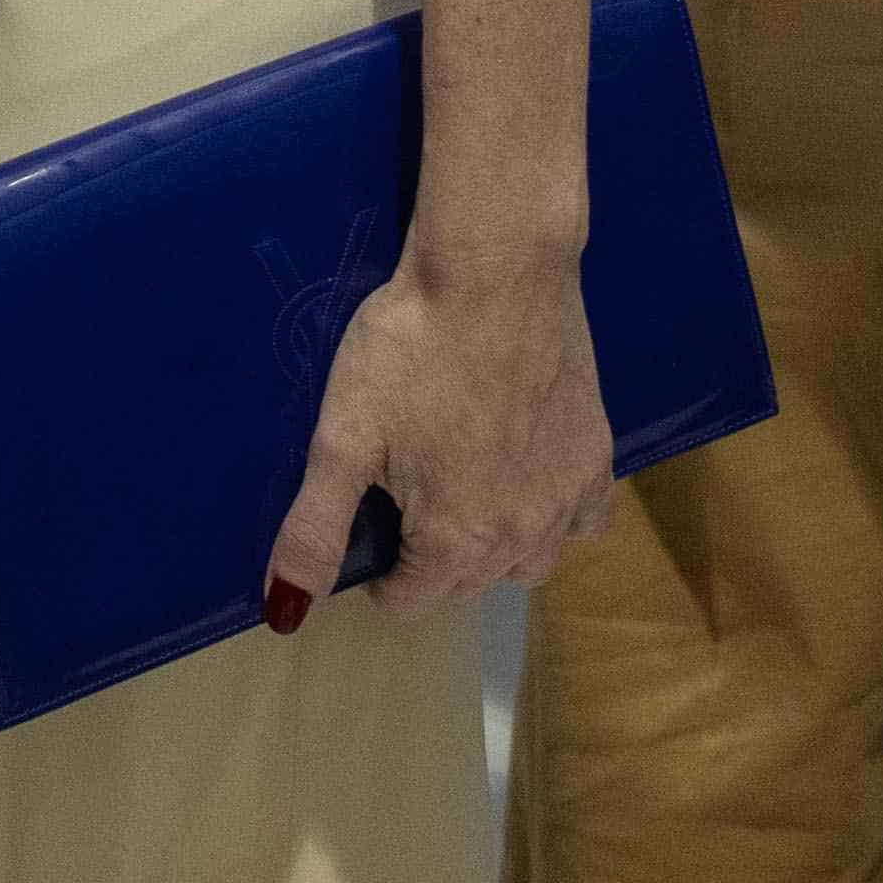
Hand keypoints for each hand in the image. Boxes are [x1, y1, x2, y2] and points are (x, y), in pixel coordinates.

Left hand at [263, 243, 617, 624]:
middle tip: (405, 495)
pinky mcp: (599, 454)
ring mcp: (567, 497)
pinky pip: (583, 520)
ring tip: (462, 492)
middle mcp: (521, 536)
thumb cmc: (409, 347)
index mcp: (456, 541)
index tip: (366, 523)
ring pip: (529, 561)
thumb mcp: (343, 437)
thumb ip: (315, 529)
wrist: (496, 271)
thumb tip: (284, 611)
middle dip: (431, 560)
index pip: (409, 600)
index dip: (378, 573)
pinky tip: (529, 479)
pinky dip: (556, 517)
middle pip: (468, 583)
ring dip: (494, 548)